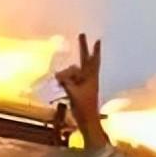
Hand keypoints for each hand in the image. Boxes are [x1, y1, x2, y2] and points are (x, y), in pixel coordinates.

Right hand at [56, 33, 108, 148]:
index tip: (98, 39)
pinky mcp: (78, 90)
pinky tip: (59, 83)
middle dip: (83, 48)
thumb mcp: (74, 92)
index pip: (92, 60)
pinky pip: (69, 80)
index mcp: (91, 78)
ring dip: (66, 75)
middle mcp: (89, 78)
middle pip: (85, 60)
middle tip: (81, 35)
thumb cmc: (84, 107)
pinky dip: (64, 81)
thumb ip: (66, 81)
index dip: (94, 50)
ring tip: (60, 82)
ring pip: (73, 72)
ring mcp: (83, 84)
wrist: (88, 121)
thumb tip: (58, 74)